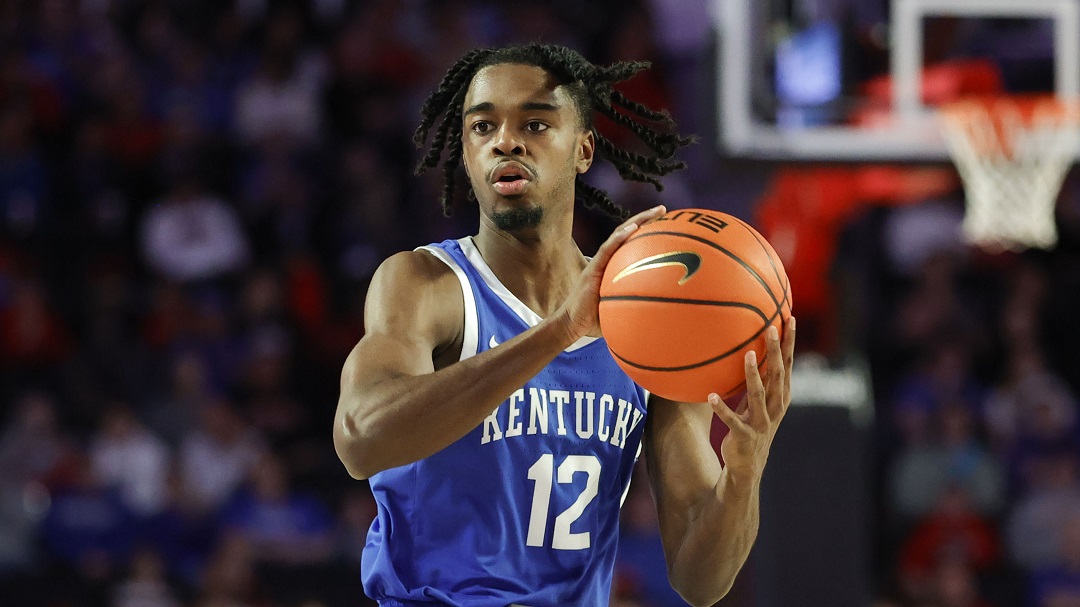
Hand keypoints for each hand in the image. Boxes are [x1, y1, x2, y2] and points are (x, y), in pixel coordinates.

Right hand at [556, 204, 666, 340]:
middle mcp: (607, 260)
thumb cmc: (596, 320)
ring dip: (638, 221)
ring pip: (619, 234)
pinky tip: (633, 228)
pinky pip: (607, 249)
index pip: (631, 243)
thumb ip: (638, 307)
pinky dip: (619, 237)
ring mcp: (599, 262)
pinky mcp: (592, 268)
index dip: (646, 231)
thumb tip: (665, 316)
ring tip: (656, 212)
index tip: (666, 222)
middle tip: (664, 210)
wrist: (572, 325)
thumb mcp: (622, 310)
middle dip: (646, 218)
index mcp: (614, 266)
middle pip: (627, 232)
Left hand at [710, 316, 795, 481]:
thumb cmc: (752, 424)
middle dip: (775, 351)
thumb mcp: (758, 400)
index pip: (787, 365)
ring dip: (752, 374)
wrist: (749, 463)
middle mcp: (774, 407)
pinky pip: (731, 420)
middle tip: (772, 327)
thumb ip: (759, 378)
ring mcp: (760, 422)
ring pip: (758, 394)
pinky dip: (722, 408)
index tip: (790, 319)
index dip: (790, 343)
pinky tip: (712, 396)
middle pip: (777, 374)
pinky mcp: (743, 435)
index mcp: (780, 396)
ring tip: (746, 354)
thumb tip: (749, 348)